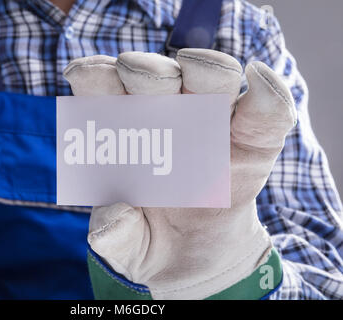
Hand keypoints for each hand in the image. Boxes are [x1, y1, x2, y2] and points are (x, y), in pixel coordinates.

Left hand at [63, 49, 295, 298]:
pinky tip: (260, 82)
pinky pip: (267, 110)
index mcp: (123, 135)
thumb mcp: (128, 250)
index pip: (104, 92)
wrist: (195, 260)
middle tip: (135, 71)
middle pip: (157, 75)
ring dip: (203, 68)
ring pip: (212, 77)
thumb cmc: (150, 241)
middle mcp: (166, 118)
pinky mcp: (254, 141)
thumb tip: (112, 220)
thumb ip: (114, 238)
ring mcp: (213, 124)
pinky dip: (268, 93)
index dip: (93, 77)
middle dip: (146, 69)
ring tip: (197, 67)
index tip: (84, 75)